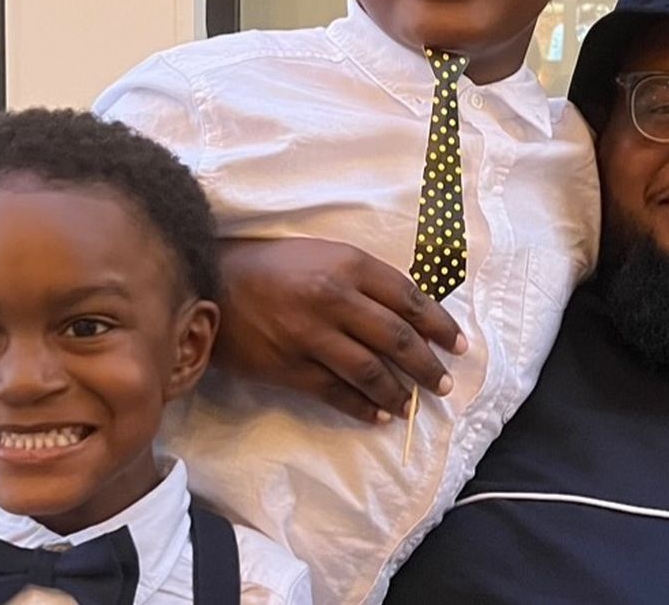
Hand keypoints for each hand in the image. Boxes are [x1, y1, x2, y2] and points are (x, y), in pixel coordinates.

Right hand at [212, 238, 465, 422]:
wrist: (209, 284)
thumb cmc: (270, 265)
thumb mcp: (321, 254)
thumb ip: (362, 279)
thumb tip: (406, 312)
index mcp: (347, 264)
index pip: (408, 298)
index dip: (438, 324)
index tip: (458, 343)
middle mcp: (334, 298)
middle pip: (397, 338)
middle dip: (428, 363)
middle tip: (444, 381)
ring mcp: (311, 336)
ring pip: (370, 370)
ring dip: (400, 390)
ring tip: (415, 402)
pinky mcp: (290, 367)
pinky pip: (336, 393)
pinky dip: (362, 406)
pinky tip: (379, 415)